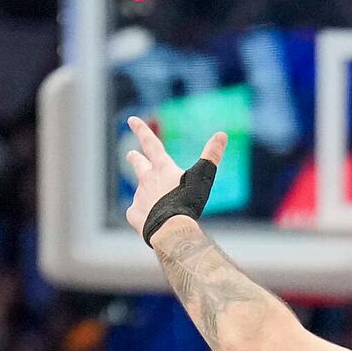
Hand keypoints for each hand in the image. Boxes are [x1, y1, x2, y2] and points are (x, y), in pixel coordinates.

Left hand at [121, 117, 229, 242]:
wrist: (171, 230)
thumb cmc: (188, 203)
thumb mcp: (203, 177)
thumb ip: (211, 156)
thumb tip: (222, 134)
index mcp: (162, 168)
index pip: (150, 143)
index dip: (141, 130)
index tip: (131, 119)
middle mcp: (147, 179)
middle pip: (138, 164)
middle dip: (134, 158)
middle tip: (130, 154)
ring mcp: (139, 197)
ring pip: (140, 192)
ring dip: (145, 193)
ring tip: (155, 204)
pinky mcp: (134, 214)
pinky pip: (136, 213)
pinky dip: (141, 214)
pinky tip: (149, 221)